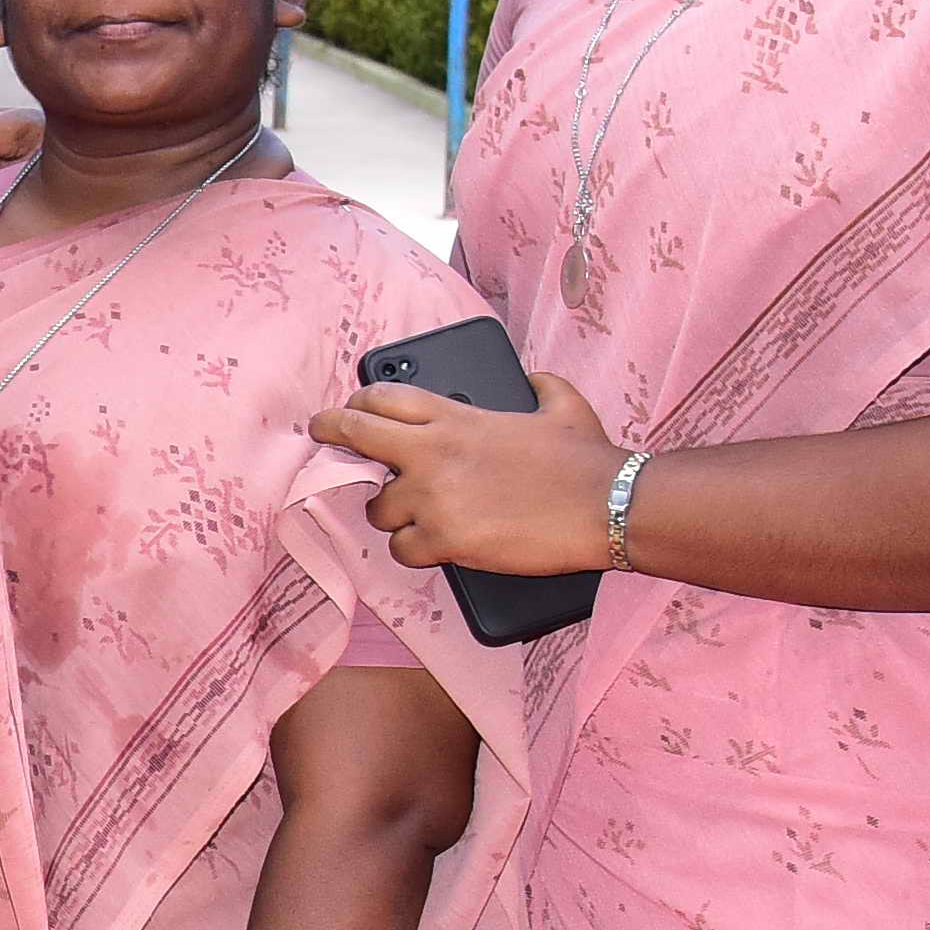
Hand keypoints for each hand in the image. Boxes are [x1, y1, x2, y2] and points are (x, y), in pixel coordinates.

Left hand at [320, 358, 629, 577]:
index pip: (381, 398)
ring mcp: (434, 499)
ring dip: (392, 512)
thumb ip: (538, 385)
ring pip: (378, 507)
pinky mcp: (444, 540)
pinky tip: (434, 546)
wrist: (606, 505)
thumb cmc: (587, 458)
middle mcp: (433, 454)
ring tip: (414, 514)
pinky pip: (403, 549)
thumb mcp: (560, 404)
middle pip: (356, 435)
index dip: (358, 403)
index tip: (347, 409)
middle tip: (323, 436)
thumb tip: (532, 379)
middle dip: (332, 432)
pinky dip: (414, 550)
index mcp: (455, 417)